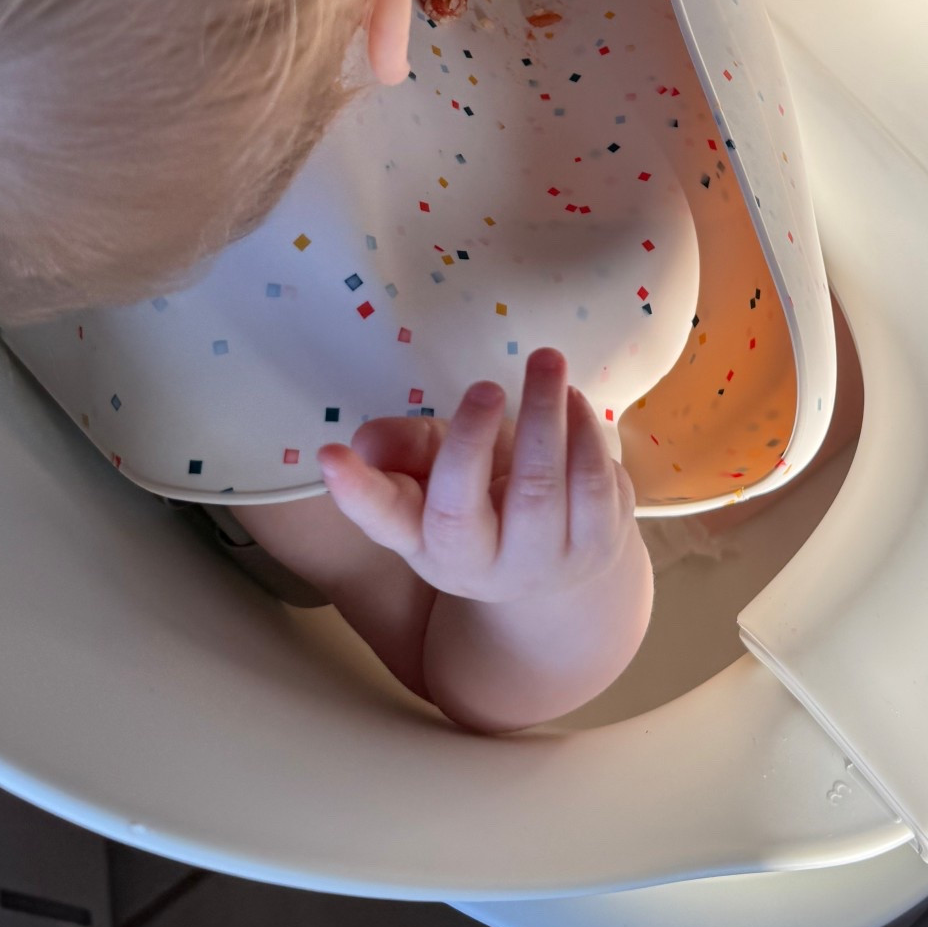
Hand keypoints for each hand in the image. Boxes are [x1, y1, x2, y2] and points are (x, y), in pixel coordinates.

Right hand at [317, 348, 637, 605]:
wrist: (559, 564)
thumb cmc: (483, 502)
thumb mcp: (436, 480)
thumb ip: (402, 453)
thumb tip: (363, 443)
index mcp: (430, 545)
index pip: (386, 521)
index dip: (356, 492)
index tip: (328, 455)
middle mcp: (482, 566)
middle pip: (465, 508)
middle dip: (473, 437)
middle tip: (486, 384)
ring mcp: (545, 560)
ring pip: (542, 489)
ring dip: (543, 415)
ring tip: (544, 360)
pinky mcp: (599, 543)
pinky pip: (595, 484)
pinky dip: (584, 432)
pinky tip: (572, 399)